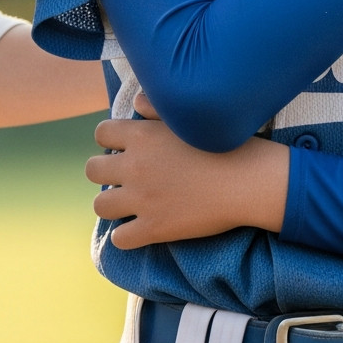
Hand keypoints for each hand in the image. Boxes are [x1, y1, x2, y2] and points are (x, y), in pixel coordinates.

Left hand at [88, 95, 288, 247]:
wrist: (250, 180)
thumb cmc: (228, 143)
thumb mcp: (190, 117)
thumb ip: (157, 107)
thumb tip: (135, 103)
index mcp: (142, 135)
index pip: (101, 133)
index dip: (111, 140)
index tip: (127, 148)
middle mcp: (135, 166)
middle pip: (92, 170)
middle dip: (105, 172)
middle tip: (127, 177)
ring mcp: (142, 199)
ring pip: (101, 206)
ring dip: (113, 204)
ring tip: (131, 203)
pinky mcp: (154, 228)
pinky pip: (120, 239)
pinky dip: (127, 236)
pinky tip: (141, 229)